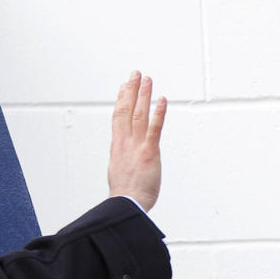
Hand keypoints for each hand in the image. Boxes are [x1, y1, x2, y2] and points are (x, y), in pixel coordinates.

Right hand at [107, 71, 166, 210]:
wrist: (127, 204)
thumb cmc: (125, 193)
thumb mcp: (119, 170)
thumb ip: (123, 158)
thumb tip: (124, 155)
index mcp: (118, 146)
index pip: (118, 116)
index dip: (121, 99)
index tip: (124, 86)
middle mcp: (125, 142)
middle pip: (126, 110)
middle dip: (131, 90)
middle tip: (135, 74)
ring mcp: (136, 146)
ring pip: (138, 114)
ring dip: (143, 95)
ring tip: (147, 79)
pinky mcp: (149, 153)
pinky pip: (154, 129)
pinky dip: (158, 113)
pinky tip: (161, 100)